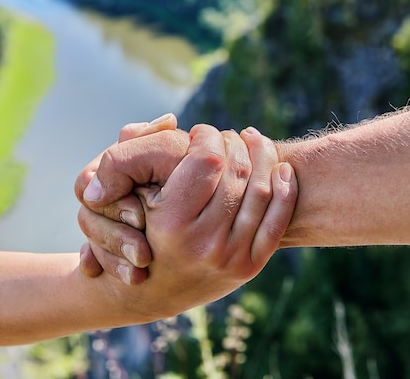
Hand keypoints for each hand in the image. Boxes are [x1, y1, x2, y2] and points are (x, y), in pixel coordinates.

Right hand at [77, 124, 296, 319]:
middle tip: (227, 137)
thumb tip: (173, 120)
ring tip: (253, 142)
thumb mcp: (123, 192)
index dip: (208, 137)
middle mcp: (203, 243)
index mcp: (171, 223)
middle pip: (237, 172)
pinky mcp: (250, 267)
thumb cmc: (136, 230)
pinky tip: (282, 168)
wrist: (151, 289)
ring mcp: (230, 258)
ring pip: (261, 191)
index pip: (207, 159)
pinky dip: (286, 190)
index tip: (201, 133)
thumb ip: (135, 149)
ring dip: (263, 157)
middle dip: (235, 143)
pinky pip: (278, 221)